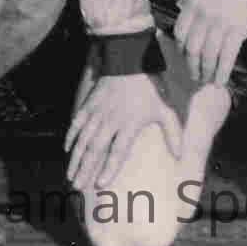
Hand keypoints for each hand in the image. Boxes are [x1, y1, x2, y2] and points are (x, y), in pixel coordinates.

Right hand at [65, 73, 183, 194]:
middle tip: (78, 186)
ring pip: (84, 139)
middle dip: (86, 170)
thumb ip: (173, 133)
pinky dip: (71, 135)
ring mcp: (98, 112)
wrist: (130, 58)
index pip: (117, 152)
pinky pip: (77, 122)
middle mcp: (111, 121)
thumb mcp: (165, 109)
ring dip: (76, 158)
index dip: (108, 169)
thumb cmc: (150, 86)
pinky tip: (66, 149)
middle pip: (95, 150)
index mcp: (129, 125)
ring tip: (71, 175)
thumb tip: (179, 156)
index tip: (100, 185)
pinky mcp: (90, 102)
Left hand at [172, 0, 246, 85]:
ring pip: (208, 55)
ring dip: (206, 72)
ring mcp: (220, 23)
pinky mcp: (238, 30)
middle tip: (194, 77)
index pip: (179, 33)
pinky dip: (222, 72)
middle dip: (191, 66)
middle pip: (191, 48)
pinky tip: (221, 82)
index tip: (184, 59)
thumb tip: (189, 30)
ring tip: (207, 81)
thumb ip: (195, 8)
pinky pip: (226, 57)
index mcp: (193, 4)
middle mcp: (203, 14)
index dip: (180, 50)